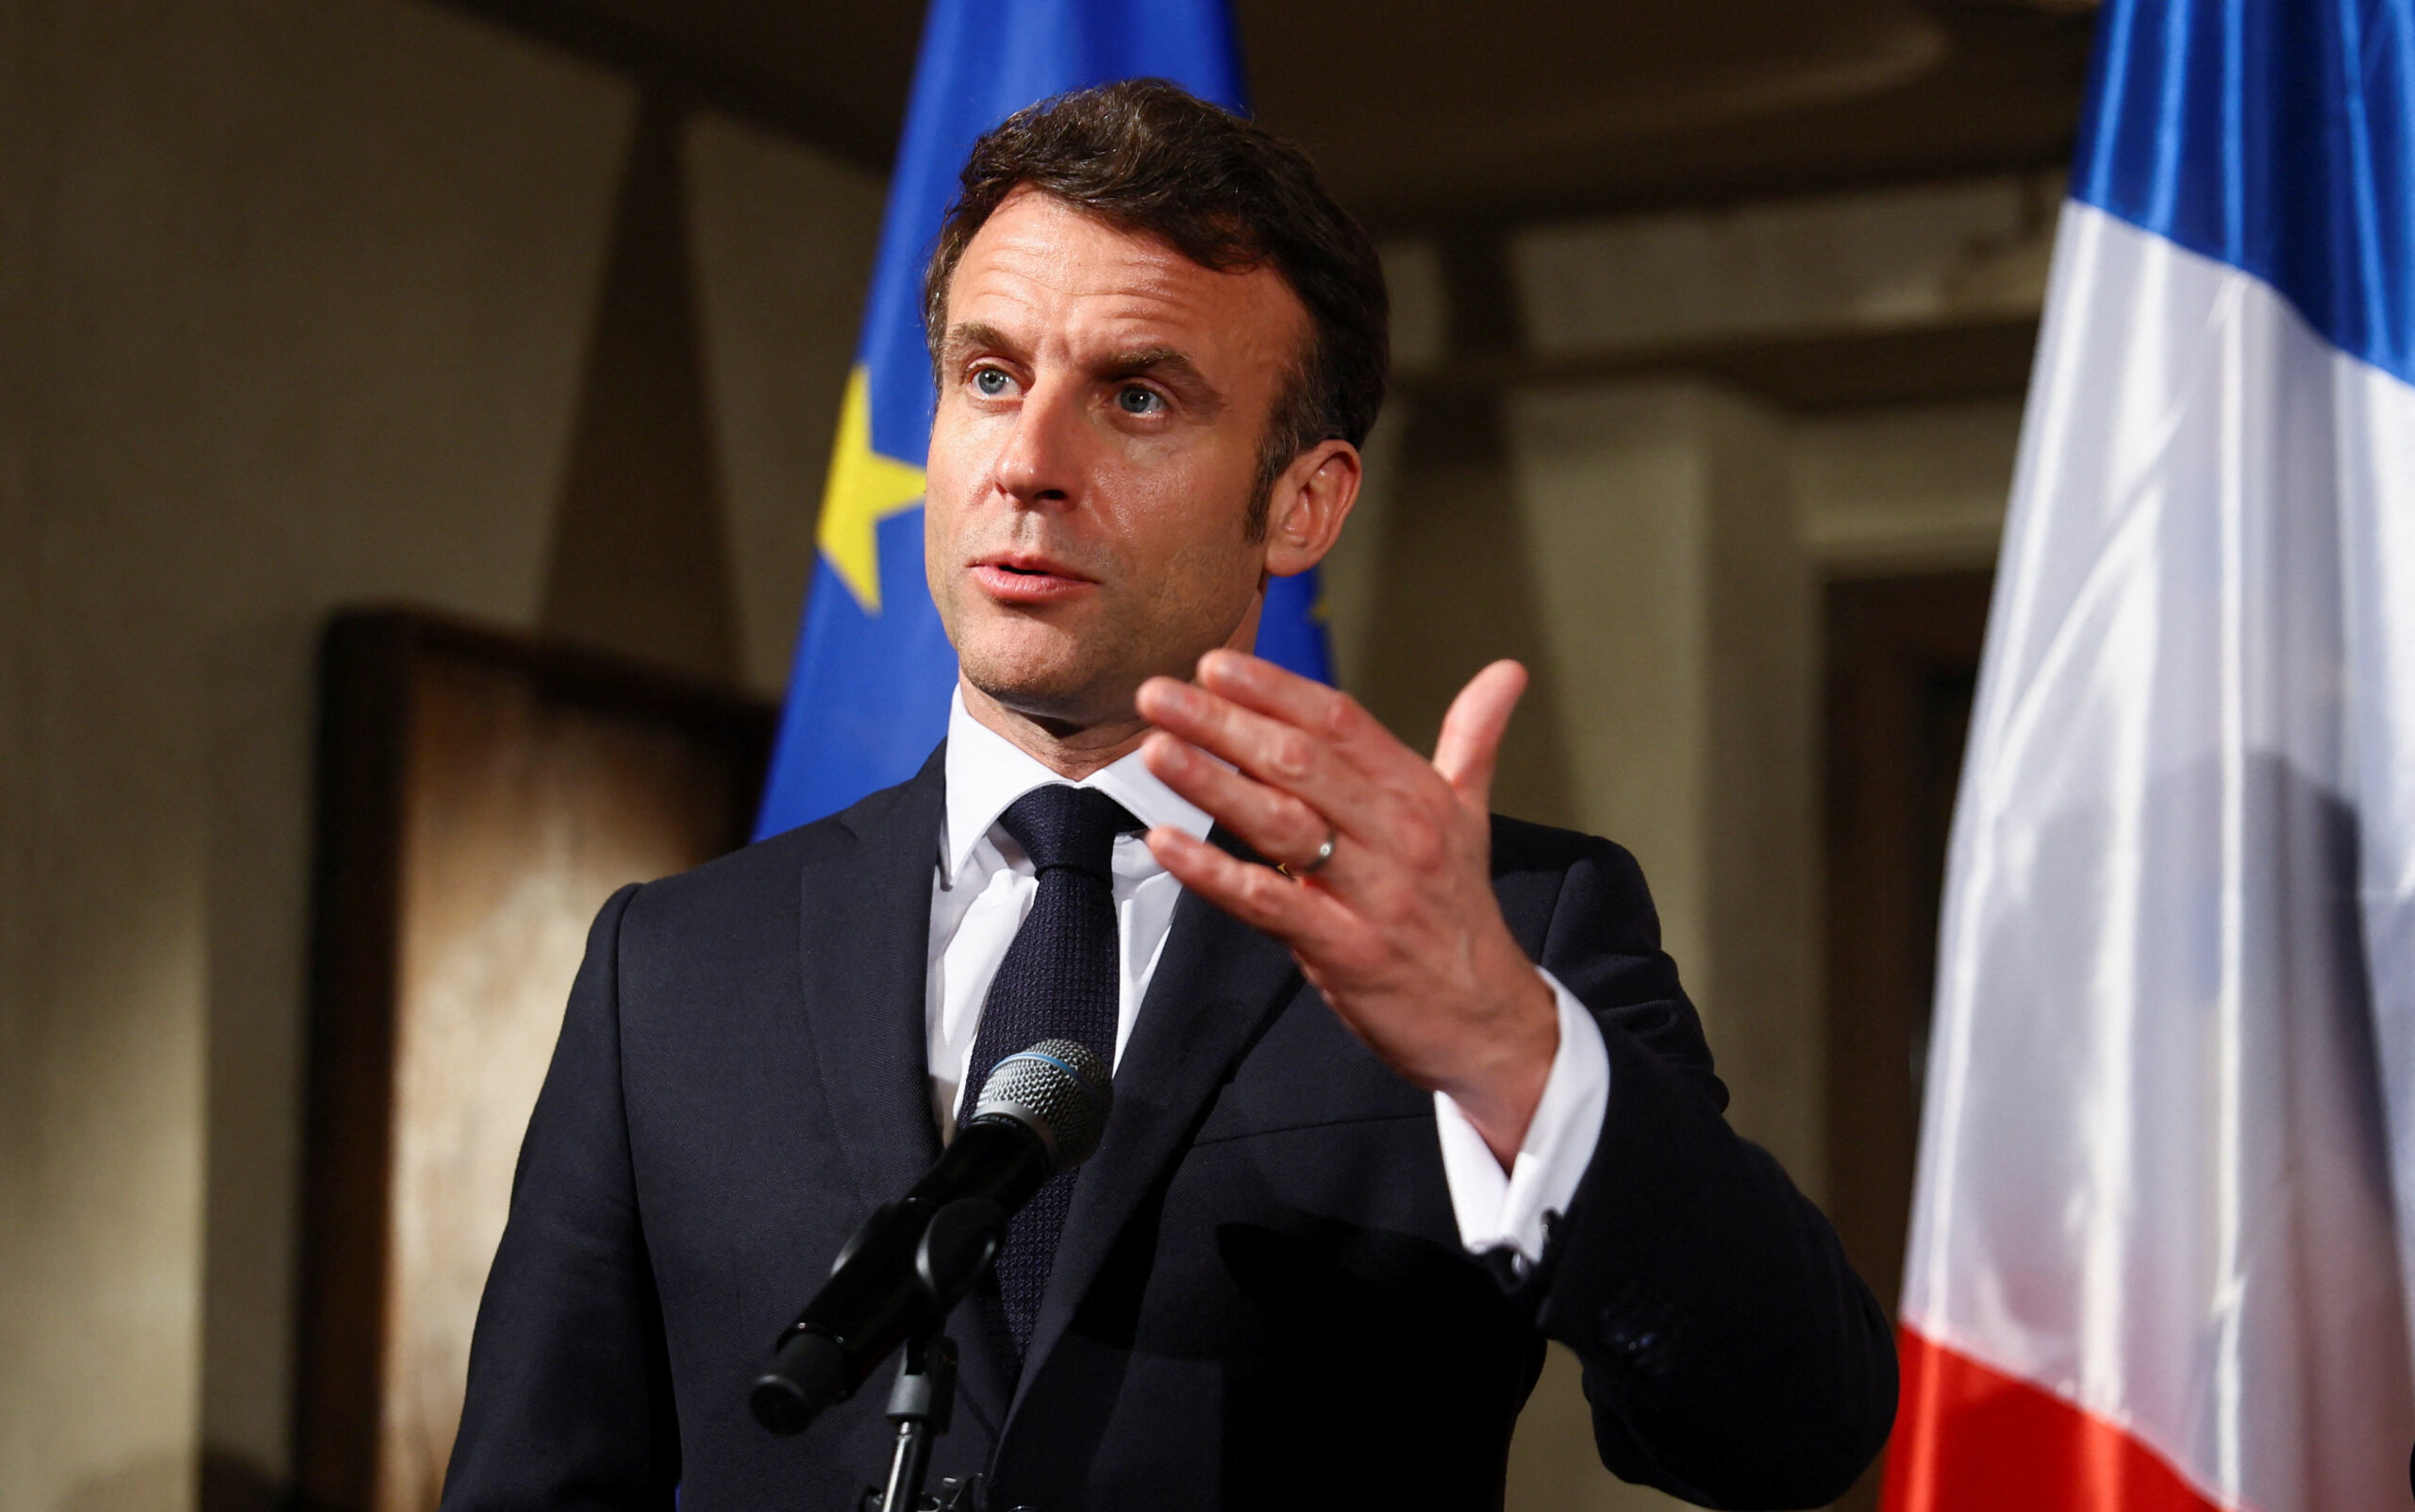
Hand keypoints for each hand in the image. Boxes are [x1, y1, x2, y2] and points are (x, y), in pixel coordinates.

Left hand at [1135, 650, 1558, 1164]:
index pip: (1340, 722)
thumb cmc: (1460, 913)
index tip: (1215, 665)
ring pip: (1283, 823)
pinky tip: (1166, 843)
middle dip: (1224, 723)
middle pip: (1301, 762)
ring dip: (1214, 783)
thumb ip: (1473, 740)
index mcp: (1419, 794)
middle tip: (1159, 693)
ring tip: (1157, 749)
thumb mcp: (1471, 818)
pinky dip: (1215, 872)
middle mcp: (1400, 834)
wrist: (1489, 1020)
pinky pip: (1270, 903)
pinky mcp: (1348, 950)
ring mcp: (1374, 893)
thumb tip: (1506, 672)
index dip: (1274, 689)